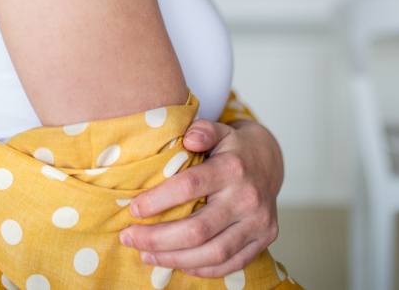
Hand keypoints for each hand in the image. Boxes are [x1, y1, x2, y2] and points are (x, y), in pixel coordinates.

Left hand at [119, 117, 282, 277]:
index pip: (190, 186)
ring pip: (212, 252)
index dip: (158, 200)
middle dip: (158, 238)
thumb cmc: (233, 148)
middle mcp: (248, 197)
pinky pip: (230, 264)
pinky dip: (201, 269)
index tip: (133, 209)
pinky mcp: (265, 239)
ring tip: (146, 255)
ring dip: (174, 259)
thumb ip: (203, 130)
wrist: (270, 162)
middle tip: (128, 238)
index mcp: (233, 167)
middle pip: (198, 228)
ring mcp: (259, 222)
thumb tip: (189, 137)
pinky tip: (176, 262)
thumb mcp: (219, 131)